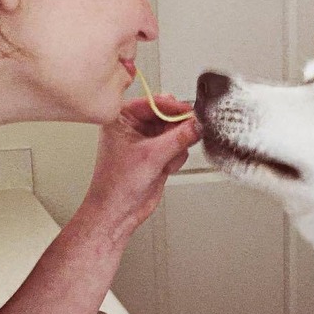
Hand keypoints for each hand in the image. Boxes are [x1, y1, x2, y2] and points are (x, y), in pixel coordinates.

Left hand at [80, 94, 200, 244]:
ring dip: (177, 145)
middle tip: (188, 133)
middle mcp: (133, 128)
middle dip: (177, 128)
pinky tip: (167, 167)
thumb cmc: (117, 185)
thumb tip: (196, 125)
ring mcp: (146, 141)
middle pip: (166, 116)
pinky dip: (177, 156)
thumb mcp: (151, 156)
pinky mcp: (156, 154)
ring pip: (175, 131)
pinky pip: (177, 146)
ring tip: (168, 159)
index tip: (189, 112)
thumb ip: (178, 138)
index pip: (152, 103)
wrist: (118, 211)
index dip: (172, 107)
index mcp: (122, 119)